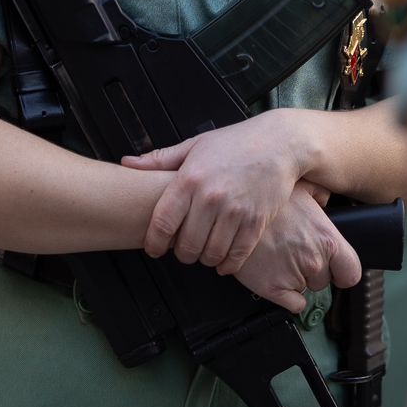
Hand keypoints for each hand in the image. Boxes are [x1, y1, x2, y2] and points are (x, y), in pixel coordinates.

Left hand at [123, 109, 315, 272]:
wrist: (280, 143)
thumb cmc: (235, 143)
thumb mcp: (194, 145)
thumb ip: (159, 159)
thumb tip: (127, 162)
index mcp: (190, 179)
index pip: (162, 223)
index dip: (154, 243)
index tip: (154, 248)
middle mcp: (211, 197)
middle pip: (186, 245)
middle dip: (181, 253)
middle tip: (184, 249)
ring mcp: (236, 211)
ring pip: (211, 254)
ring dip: (204, 259)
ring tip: (204, 251)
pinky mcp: (257, 222)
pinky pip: (237, 255)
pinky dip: (228, 264)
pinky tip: (224, 260)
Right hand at [229, 186, 361, 312]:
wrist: (231, 214)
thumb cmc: (264, 200)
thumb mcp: (299, 187)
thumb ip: (319, 194)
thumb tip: (326, 197)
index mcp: (326, 238)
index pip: (351, 272)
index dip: (341, 271)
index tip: (334, 270)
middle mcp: (314, 259)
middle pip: (324, 281)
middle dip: (311, 272)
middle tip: (293, 254)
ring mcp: (294, 276)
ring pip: (305, 290)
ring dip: (295, 280)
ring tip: (279, 259)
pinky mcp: (273, 289)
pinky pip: (292, 305)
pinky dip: (285, 297)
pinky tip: (274, 277)